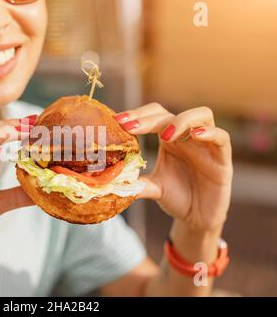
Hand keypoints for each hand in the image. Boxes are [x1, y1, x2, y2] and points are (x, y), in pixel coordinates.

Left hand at [116, 104, 232, 230]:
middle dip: (149, 118)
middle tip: (130, 126)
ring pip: (201, 115)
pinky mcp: (222, 158)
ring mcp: (206, 144)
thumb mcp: (153, 188)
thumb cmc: (176, 197)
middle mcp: (186, 136)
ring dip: (182, 120)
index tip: (117, 121)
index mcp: (168, 139)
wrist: (198, 219)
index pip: (154, 116)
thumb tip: (109, 184)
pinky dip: (210, 133)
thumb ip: (135, 184)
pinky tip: (196, 136)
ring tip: (165, 134)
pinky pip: (221, 137)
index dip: (137, 115)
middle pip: (170, 113)